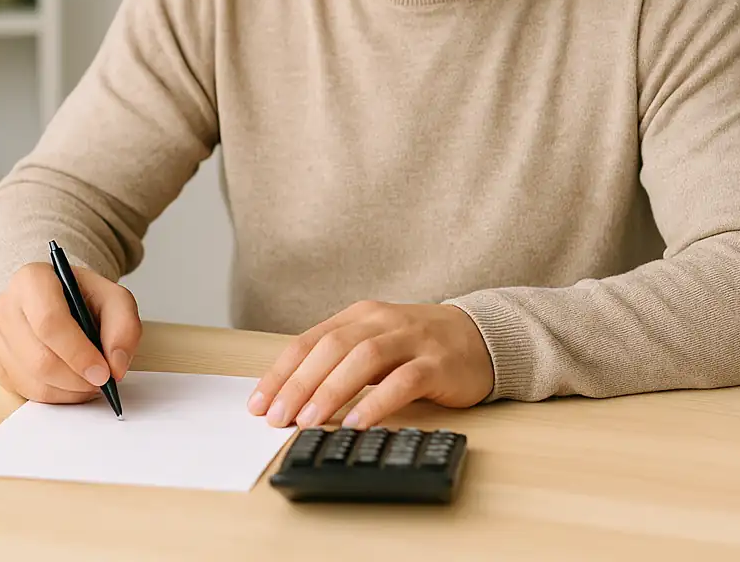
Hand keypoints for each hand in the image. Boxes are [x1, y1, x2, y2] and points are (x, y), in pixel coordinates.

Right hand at [0, 262, 141, 403]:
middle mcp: (5, 305)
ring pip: (31, 380)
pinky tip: (70, 383)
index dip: (78, 354)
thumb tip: (116, 367)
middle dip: (76, 379)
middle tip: (102, 383)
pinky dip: (54, 395)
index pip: (49, 323)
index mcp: (32, 279)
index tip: (103, 373)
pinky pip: (24, 391)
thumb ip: (124, 328)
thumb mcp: (115, 299)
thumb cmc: (84, 298)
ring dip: (68, 391)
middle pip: (39, 358)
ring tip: (89, 382)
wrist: (59, 298)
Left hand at [247, 301, 493, 429]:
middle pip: (331, 348)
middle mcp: (382, 321)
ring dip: (332, 391)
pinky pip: (403, 381)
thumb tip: (294, 397)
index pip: (309, 341)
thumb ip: (341, 363)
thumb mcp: (375, 345)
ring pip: (363, 360)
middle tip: (277, 417)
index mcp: (360, 316)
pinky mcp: (437, 363)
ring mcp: (411, 340)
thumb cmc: (420, 347)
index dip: (280, 372)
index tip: (258, 403)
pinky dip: (378, 402)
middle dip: (298, 384)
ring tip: (309, 421)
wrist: (481, 338)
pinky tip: (358, 423)